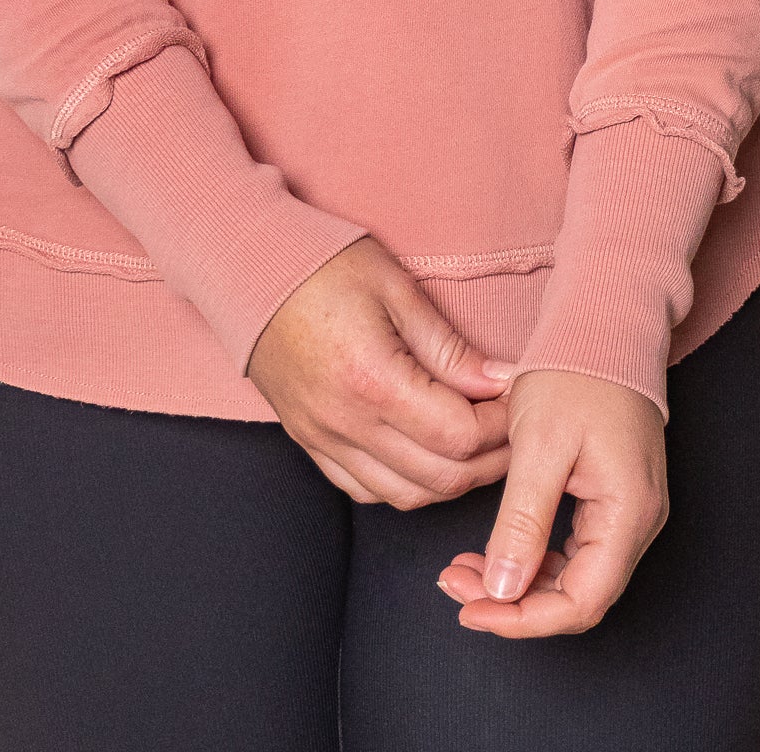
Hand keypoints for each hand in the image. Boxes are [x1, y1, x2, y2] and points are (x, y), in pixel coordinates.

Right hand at [246, 236, 513, 508]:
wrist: (245, 267)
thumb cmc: (321, 264)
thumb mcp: (394, 287)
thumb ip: (447, 346)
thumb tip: (499, 383)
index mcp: (371, 380)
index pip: (459, 436)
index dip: (500, 426)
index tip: (514, 399)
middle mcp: (345, 422)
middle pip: (440, 478)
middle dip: (489, 461)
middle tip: (511, 427)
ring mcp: (322, 438)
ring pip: (405, 495)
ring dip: (451, 479)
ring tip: (476, 443)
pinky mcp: (308, 441)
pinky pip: (365, 490)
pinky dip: (405, 484)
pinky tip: (424, 454)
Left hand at [436, 367, 667, 635]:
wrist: (604, 322)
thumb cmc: (574, 372)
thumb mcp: (539, 445)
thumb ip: (523, 522)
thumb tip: (502, 591)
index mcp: (628, 514)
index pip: (580, 603)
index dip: (522, 619)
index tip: (469, 609)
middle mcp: (639, 522)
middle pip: (578, 596)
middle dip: (513, 601)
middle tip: (454, 584)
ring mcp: (630, 510)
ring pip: (574, 576)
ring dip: (519, 581)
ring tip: (463, 568)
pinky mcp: (614, 496)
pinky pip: (575, 548)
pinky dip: (533, 555)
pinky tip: (494, 548)